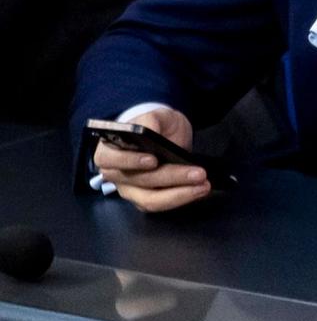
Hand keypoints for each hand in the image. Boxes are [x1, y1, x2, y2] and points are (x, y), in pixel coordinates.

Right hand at [93, 108, 208, 212]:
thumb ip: (151, 120)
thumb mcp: (156, 116)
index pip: (110, 160)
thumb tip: (149, 131)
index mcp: (108, 150)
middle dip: (171, 178)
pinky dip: (181, 199)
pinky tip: (199, 190)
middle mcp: (115, 173)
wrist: (165, 136)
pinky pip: (161, 205)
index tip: (154, 160)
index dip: (130, 161)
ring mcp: (129, 189)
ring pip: (150, 200)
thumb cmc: (156, 125)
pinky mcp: (144, 200)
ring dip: (179, 195)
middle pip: (139, 181)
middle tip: (199, 173)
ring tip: (203, 185)